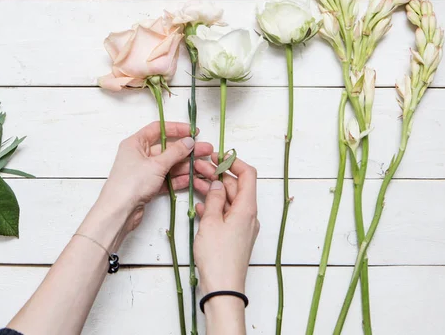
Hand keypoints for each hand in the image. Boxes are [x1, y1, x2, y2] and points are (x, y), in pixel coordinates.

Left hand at [98, 121, 212, 232]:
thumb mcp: (156, 164)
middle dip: (186, 150)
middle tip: (205, 150)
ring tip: (203, 166)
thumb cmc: (131, 184)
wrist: (119, 212)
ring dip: (185, 165)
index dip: (176, 128)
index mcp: (135, 143)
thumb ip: (175, 152)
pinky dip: (178, 179)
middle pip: (166, 148)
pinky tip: (192, 179)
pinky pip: (166, 179)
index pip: (158, 129)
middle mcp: (138, 155)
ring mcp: (144, 171)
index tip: (193, 131)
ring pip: (168, 165)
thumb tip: (188, 141)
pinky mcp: (147, 186)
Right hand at [193, 154, 259, 294]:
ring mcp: (242, 226)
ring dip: (214, 190)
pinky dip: (215, 206)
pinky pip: (226, 214)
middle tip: (198, 168)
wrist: (223, 288)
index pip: (248, 175)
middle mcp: (249, 215)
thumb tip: (218, 184)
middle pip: (236, 187)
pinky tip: (200, 205)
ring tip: (195, 182)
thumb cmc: (218, 256)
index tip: (215, 157)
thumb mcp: (211, 222)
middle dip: (218, 175)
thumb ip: (215, 200)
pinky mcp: (235, 236)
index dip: (232, 162)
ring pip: (229, 200)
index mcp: (247, 208)